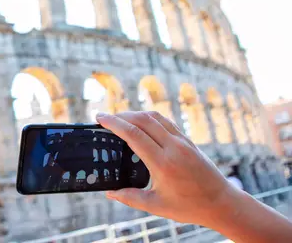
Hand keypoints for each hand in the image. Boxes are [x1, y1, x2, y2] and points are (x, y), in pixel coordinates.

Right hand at [96, 111, 241, 227]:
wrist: (222, 203)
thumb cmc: (190, 207)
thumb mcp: (156, 206)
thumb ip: (130, 198)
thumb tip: (110, 193)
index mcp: (162, 163)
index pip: (133, 134)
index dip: (114, 123)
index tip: (99, 118)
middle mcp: (173, 147)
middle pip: (142, 119)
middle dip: (121, 115)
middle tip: (105, 118)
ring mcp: (182, 141)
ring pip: (155, 116)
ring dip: (135, 114)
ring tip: (120, 119)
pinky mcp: (188, 140)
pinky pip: (165, 121)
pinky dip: (149, 118)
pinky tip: (141, 123)